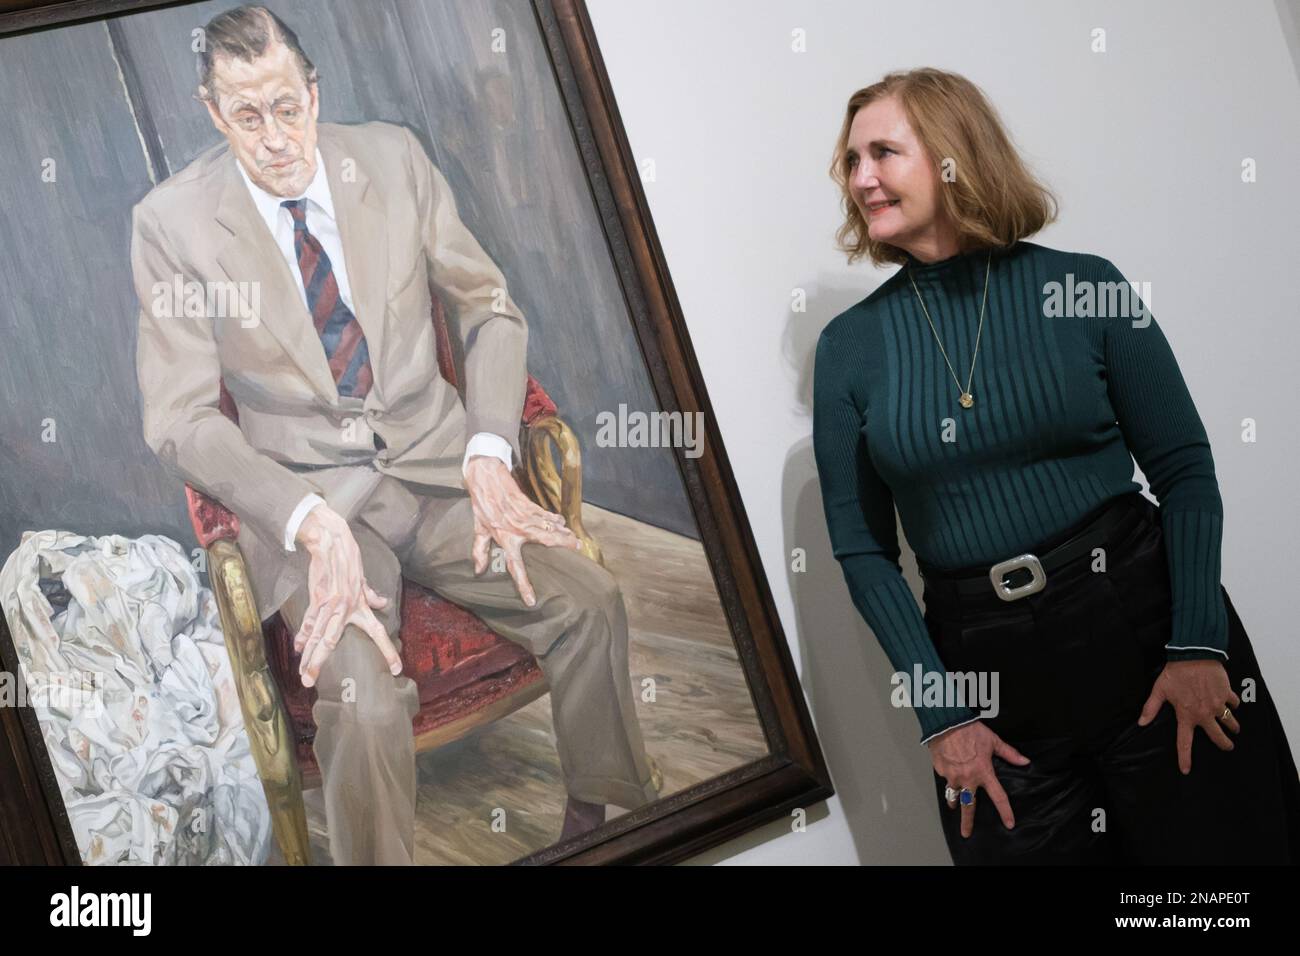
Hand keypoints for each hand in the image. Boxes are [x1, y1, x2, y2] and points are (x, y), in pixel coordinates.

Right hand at [293, 503, 400, 687]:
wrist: (331, 545)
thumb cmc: (349, 561)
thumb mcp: (363, 580)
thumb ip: (371, 595)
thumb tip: (382, 603)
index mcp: (361, 607)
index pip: (379, 633)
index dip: (389, 651)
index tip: (397, 669)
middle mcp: (346, 610)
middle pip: (331, 641)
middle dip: (322, 663)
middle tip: (314, 683)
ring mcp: (329, 606)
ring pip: (316, 637)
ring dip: (309, 656)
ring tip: (304, 675)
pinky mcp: (316, 599)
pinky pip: (308, 622)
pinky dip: (302, 636)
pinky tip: (298, 649)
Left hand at [462, 455, 580, 605]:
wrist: (486, 477)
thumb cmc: (482, 505)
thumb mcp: (478, 529)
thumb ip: (479, 550)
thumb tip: (479, 571)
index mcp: (505, 539)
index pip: (516, 567)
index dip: (523, 585)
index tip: (532, 600)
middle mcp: (518, 530)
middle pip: (545, 542)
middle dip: (563, 546)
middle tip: (577, 551)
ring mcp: (526, 516)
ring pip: (550, 528)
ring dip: (564, 534)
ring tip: (576, 541)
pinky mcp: (529, 505)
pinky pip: (546, 514)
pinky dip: (555, 519)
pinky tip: (563, 523)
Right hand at [928, 720, 1030, 837]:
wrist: (946, 722)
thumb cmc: (970, 730)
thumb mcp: (993, 741)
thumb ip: (1008, 753)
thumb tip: (1024, 761)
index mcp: (983, 772)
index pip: (998, 797)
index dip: (1005, 811)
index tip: (1009, 823)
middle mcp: (967, 778)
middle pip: (969, 806)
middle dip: (967, 822)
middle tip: (966, 833)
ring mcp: (952, 776)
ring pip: (953, 795)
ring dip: (954, 801)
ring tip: (954, 805)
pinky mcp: (940, 770)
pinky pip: (945, 778)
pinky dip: (948, 777)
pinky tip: (949, 771)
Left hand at [1137, 659, 1238, 773]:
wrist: (1194, 654)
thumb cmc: (1175, 672)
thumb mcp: (1159, 690)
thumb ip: (1151, 707)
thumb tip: (1141, 722)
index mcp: (1186, 715)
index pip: (1184, 742)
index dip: (1185, 758)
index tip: (1186, 770)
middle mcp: (1204, 714)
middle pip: (1218, 736)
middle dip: (1224, 744)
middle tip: (1227, 746)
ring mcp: (1218, 705)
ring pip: (1230, 722)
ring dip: (1233, 726)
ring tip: (1234, 728)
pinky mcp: (1227, 694)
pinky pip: (1235, 703)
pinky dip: (1234, 704)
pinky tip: (1232, 703)